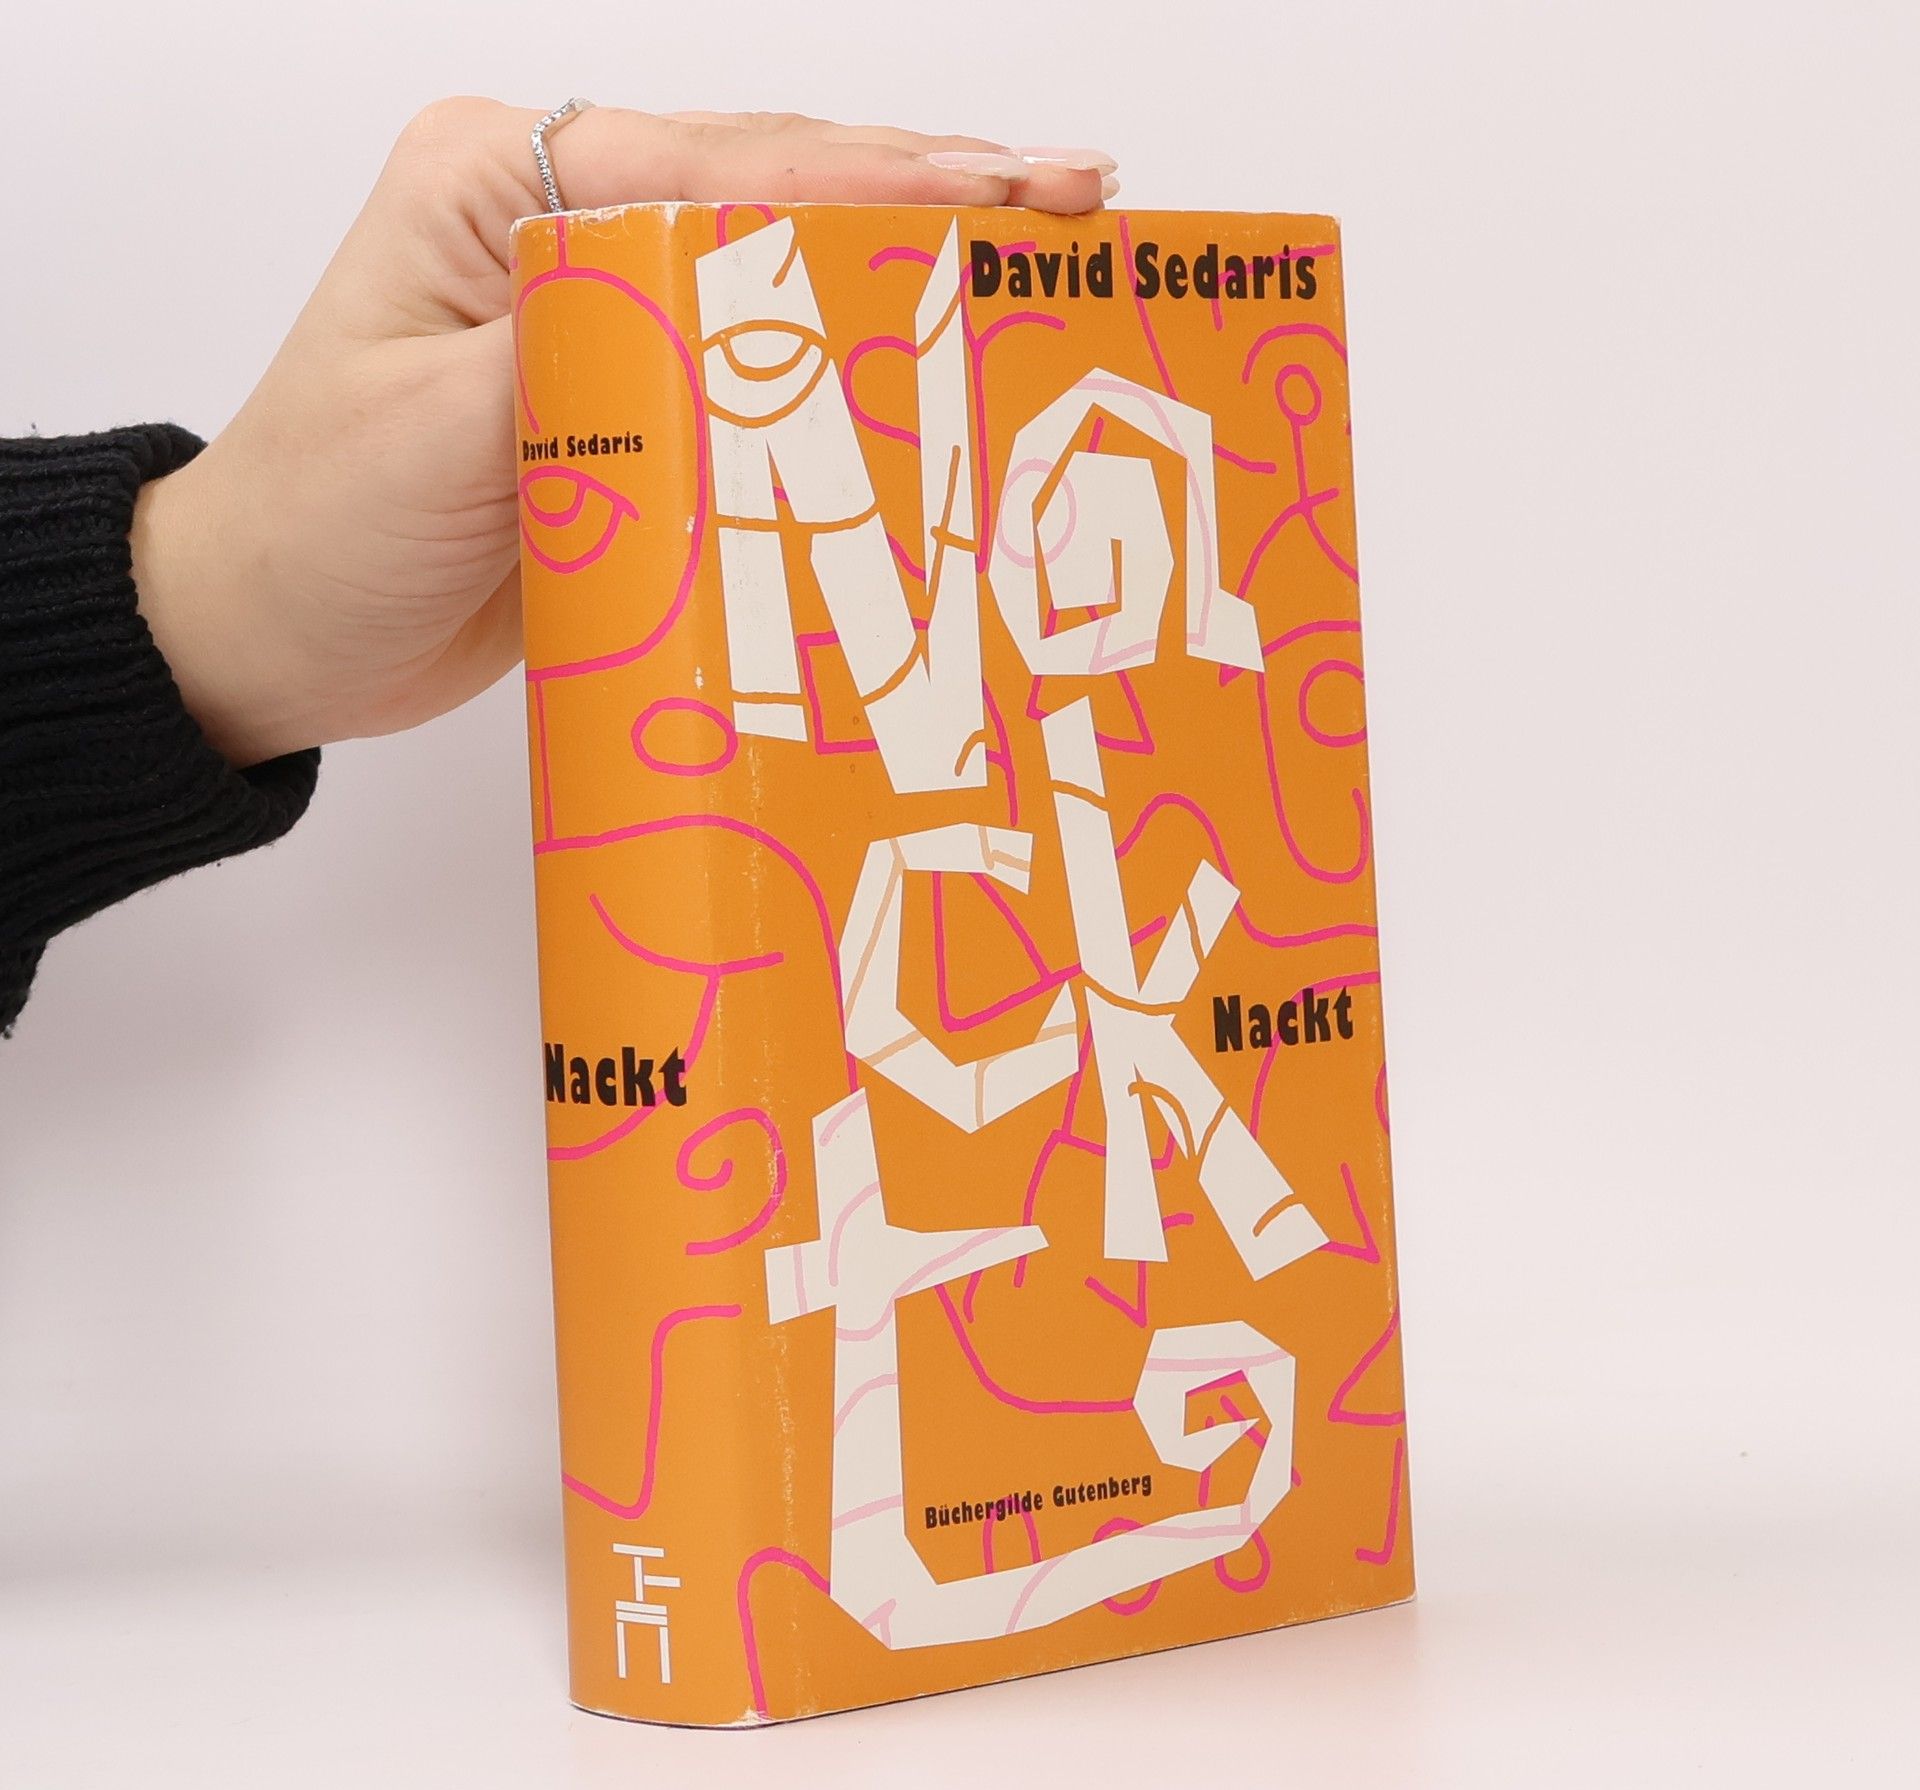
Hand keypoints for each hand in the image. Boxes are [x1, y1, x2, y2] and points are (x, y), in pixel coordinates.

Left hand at [131, 100, 1118, 766]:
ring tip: (1042, 243)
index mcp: (498, 186)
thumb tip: (725, 299)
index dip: (877, 180)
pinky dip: (852, 346)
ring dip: (909, 251)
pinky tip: (936, 346)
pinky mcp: (625, 385)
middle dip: (929, 188)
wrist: (274, 635)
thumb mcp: (439, 437)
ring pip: (780, 254)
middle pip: (771, 183)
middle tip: (1075, 197)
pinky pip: (760, 353)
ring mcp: (595, 299)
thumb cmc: (319, 531)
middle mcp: (555, 217)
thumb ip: (584, 350)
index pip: (722, 169)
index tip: (1010, 192)